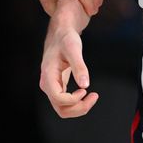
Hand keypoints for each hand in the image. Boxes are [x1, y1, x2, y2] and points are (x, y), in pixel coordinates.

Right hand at [39, 1, 97, 117]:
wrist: (60, 33)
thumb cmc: (66, 38)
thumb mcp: (74, 49)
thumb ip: (79, 66)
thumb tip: (85, 85)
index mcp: (48, 75)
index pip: (58, 98)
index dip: (73, 99)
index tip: (85, 90)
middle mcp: (47, 84)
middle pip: (61, 109)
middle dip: (79, 108)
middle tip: (94, 96)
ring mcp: (51, 87)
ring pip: (63, 108)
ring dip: (79, 107)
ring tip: (93, 96)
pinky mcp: (57, 86)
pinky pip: (65, 103)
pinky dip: (77, 103)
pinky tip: (86, 92)